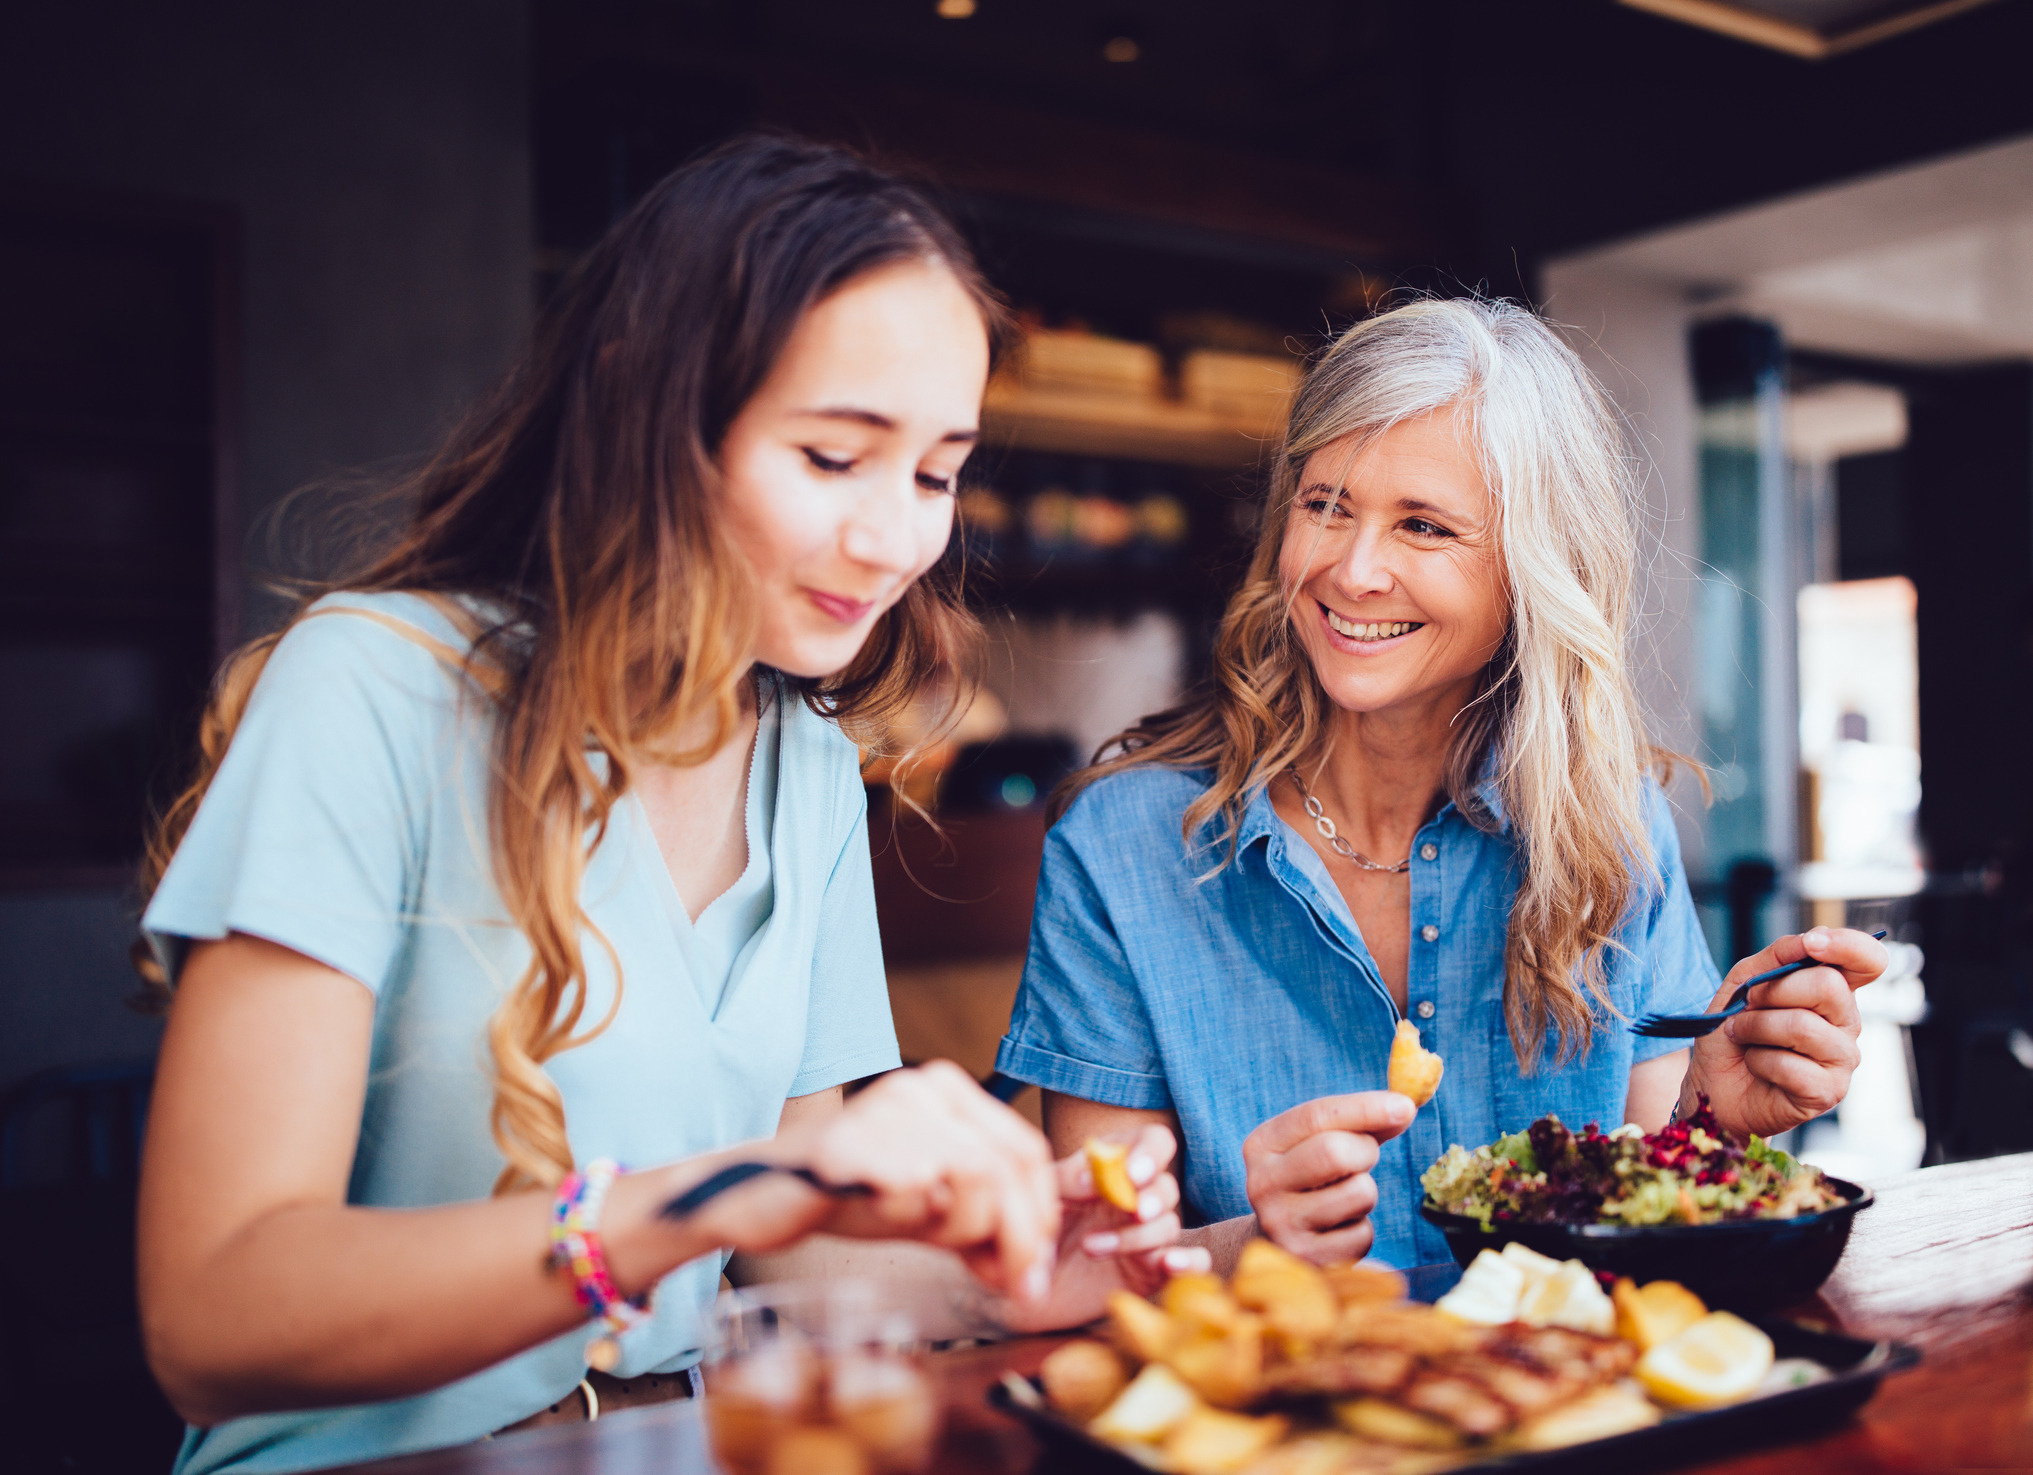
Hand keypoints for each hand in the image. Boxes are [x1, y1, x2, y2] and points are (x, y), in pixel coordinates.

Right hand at [698, 1062, 1060, 1301]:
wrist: (760, 1194)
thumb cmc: (850, 1197)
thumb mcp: (930, 1209)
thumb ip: (982, 1228)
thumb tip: (1033, 1274)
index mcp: (948, 1091)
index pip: (1026, 1151)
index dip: (1039, 1215)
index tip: (1030, 1267)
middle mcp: (922, 1088)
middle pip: (1008, 1167)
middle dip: (1017, 1238)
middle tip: (1008, 1284)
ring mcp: (887, 1111)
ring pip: (976, 1180)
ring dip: (964, 1230)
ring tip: (927, 1237)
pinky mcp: (854, 1145)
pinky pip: (917, 1193)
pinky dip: (913, 1222)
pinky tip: (886, 1218)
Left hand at [997, 1123, 1210, 1334]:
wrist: (1024, 1285)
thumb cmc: (1034, 1228)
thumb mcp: (1042, 1196)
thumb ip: (1066, 1178)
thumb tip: (1095, 1176)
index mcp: (1117, 1166)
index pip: (1154, 1142)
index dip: (1151, 1154)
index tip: (1133, 1173)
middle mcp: (1137, 1198)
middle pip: (1166, 1187)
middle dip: (1151, 1198)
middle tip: (1134, 1211)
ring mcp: (1147, 1236)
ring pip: (1169, 1226)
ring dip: (1136, 1237)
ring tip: (1090, 1248)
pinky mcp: (1152, 1271)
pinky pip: (1192, 1261)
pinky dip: (1190, 1261)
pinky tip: (1170, 1264)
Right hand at [1243, 1091, 1415, 1264]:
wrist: (1277, 1243)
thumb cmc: (1311, 1180)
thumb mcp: (1320, 1143)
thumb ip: (1360, 1123)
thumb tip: (1403, 1108)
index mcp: (1262, 1144)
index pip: (1316, 1116)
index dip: (1365, 1107)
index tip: (1406, 1105)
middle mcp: (1262, 1183)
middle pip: (1334, 1152)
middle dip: (1366, 1151)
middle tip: (1365, 1157)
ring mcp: (1281, 1224)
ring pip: (1358, 1193)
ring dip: (1367, 1192)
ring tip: (1344, 1198)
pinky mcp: (1306, 1258)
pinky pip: (1363, 1234)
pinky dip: (1362, 1228)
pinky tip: (1339, 1230)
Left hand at [1684, 926, 1889, 1139]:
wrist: (1713, 1081)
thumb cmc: (1734, 1028)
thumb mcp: (1745, 980)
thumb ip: (1779, 955)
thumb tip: (1816, 936)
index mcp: (1833, 990)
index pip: (1868, 961)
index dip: (1848, 946)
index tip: (1812, 944)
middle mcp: (1847, 1023)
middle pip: (1829, 986)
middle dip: (1772, 991)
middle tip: (1747, 1005)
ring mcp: (1842, 1059)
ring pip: (1803, 1026)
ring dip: (1755, 1027)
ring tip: (1741, 1035)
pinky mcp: (1828, 1092)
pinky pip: (1790, 1065)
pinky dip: (1758, 1060)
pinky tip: (1756, 1065)